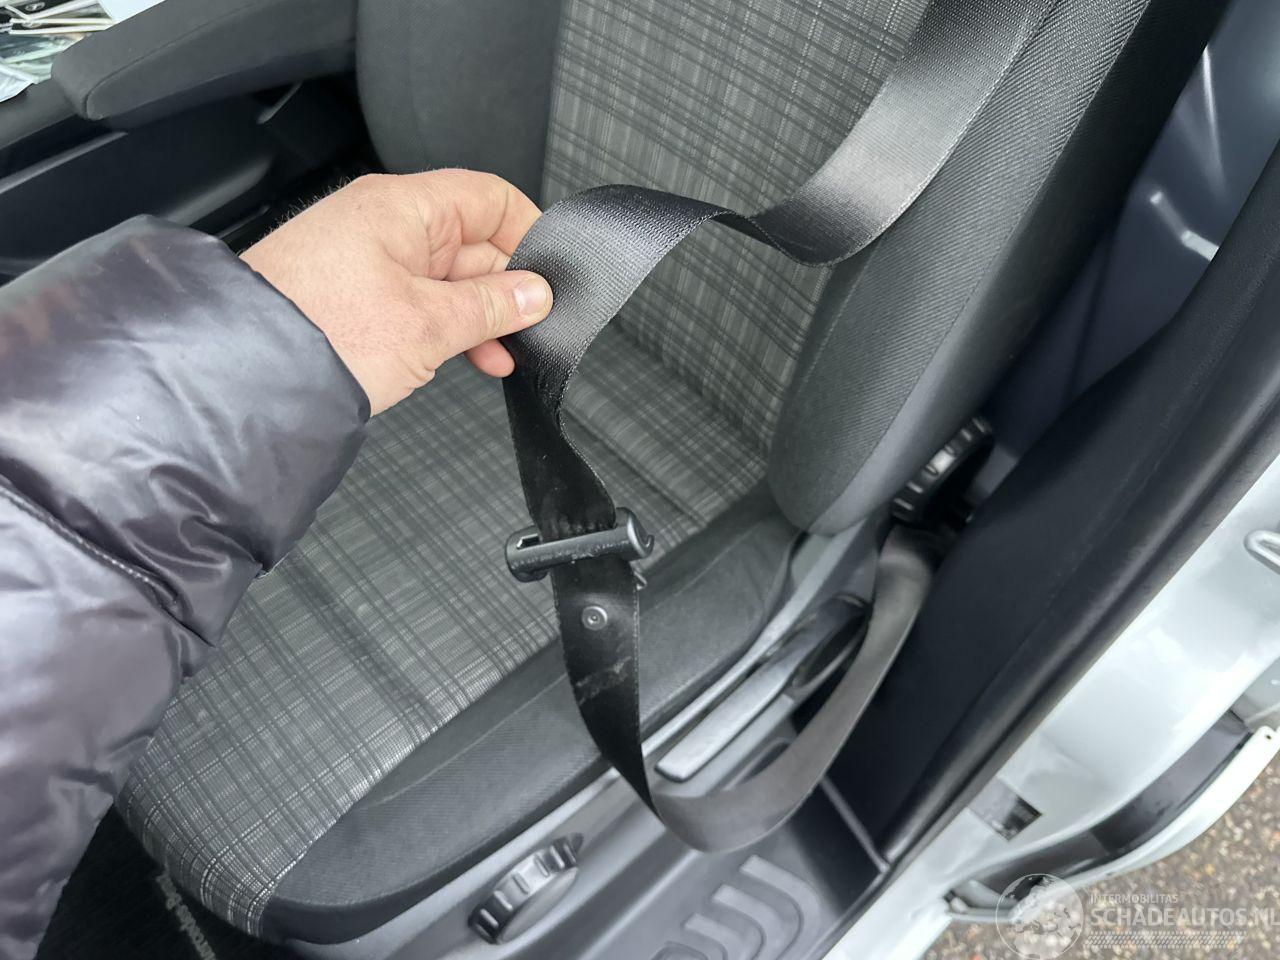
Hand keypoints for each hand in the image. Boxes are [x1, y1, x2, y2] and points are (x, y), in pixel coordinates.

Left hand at [241, 170, 551, 414]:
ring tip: (499, 354)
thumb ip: (492, 307)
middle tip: (530, 328)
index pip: (488, 197)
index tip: (551, 276)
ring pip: (445, 277)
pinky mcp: (352, 295)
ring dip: (478, 315)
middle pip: (470, 241)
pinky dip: (446, 326)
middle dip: (504, 286)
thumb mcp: (428, 325)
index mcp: (401, 207)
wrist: (242, 378)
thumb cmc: (318, 337)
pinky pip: (417, 300)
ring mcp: (366, 259)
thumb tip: (535, 294)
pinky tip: (464, 356)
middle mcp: (382, 223)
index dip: (528, 232)